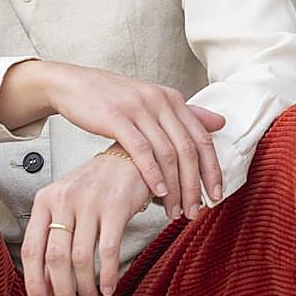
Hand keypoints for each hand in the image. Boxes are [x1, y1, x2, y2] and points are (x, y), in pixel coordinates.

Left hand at [21, 152, 150, 295]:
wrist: (128, 157)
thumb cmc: (96, 186)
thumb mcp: (68, 208)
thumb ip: (55, 244)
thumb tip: (48, 290)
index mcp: (45, 199)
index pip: (32, 248)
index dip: (34, 282)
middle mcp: (64, 199)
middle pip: (55, 258)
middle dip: (62, 293)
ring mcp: (89, 201)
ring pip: (80, 258)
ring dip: (85, 288)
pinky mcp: (115, 205)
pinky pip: (108, 250)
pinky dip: (107, 275)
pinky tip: (108, 287)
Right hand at [35, 62, 225, 221]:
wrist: (74, 84)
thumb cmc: (114, 98)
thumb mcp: (153, 100)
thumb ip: (185, 114)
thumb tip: (221, 122)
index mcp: (172, 98)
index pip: (201, 138)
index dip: (212, 169)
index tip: (217, 195)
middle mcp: (160, 101)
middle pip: (188, 149)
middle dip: (195, 185)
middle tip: (196, 211)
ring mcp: (139, 108)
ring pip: (167, 153)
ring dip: (174, 186)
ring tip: (175, 210)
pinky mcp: (117, 117)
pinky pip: (141, 150)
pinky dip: (153, 173)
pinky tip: (157, 193)